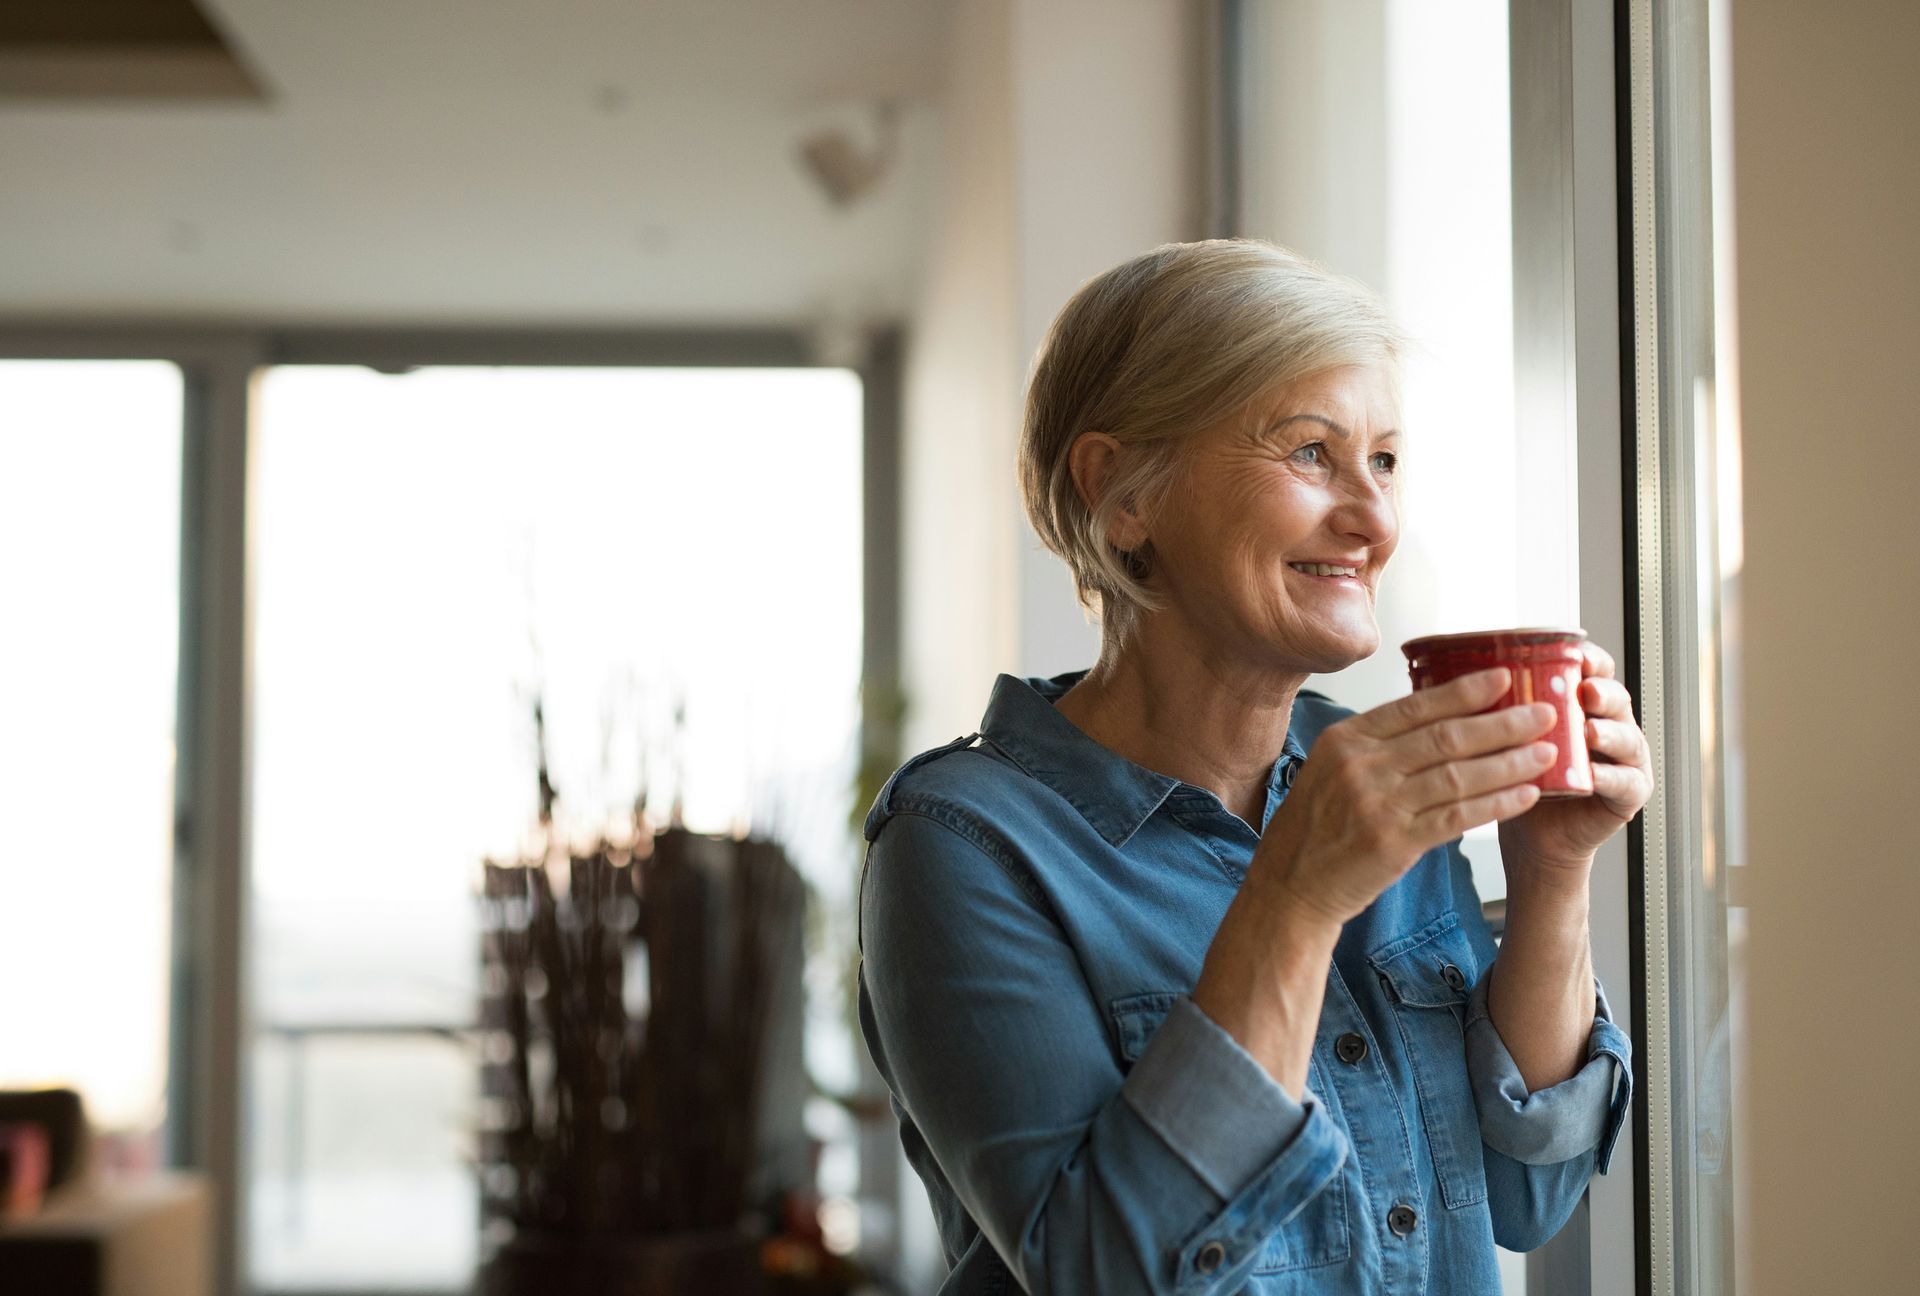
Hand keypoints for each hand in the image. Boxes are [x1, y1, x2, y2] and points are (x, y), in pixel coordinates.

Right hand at [1252, 667, 1558, 926]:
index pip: (1415, 705)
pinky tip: (1525, 795)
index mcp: (1345, 739)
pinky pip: (1458, 816)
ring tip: (1548, 753)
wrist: (1290, 885)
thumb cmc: (1314, 829)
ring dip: (1510, 762)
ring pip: (1459, 774)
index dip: (1465, 691)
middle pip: (1445, 736)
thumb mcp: (1330, 770)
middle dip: (1503, 723)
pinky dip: (1497, 803)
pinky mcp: (1394, 842)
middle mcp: (1360, 765)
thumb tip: (1437, 721)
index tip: (1505, 678)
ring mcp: (1377, 804)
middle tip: (1544, 714)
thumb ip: (1376, 747)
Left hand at [1499, 640, 1654, 876]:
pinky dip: (1612, 778)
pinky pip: (1626, 783)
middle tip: (1584, 692)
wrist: (1528, 835)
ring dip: (1610, 733)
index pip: (1592, 669)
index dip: (1587, 659)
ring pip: (1627, 737)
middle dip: (1602, 691)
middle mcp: (1605, 724)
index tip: (1572, 653)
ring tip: (1589, 732)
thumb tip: (1441, 670)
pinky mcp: (1626, 795)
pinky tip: (1593, 775)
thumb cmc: (1512, 778)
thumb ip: (1492, 705)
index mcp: (1577, 703)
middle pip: (1615, 697)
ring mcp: (1622, 759)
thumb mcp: (1501, 736)